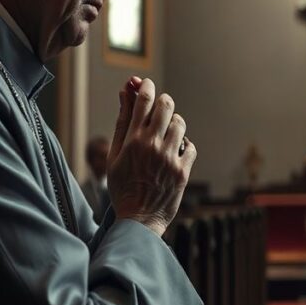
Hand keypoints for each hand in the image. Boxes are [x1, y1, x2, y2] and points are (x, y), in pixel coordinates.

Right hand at [107, 77, 196, 235]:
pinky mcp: (184, 170)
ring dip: (174, 123)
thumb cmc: (122, 187)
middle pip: (166, 105)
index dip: (146, 86)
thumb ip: (122, 122)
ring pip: (180, 123)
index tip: (145, 84)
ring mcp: (170, 157)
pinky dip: (184, 145)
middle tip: (159, 107)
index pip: (144, 100)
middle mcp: (153, 145)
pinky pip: (191, 145)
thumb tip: (125, 93)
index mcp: (133, 140)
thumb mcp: (114, 155)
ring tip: (166, 134)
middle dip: (163, 101)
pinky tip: (174, 152)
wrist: (138, 220)